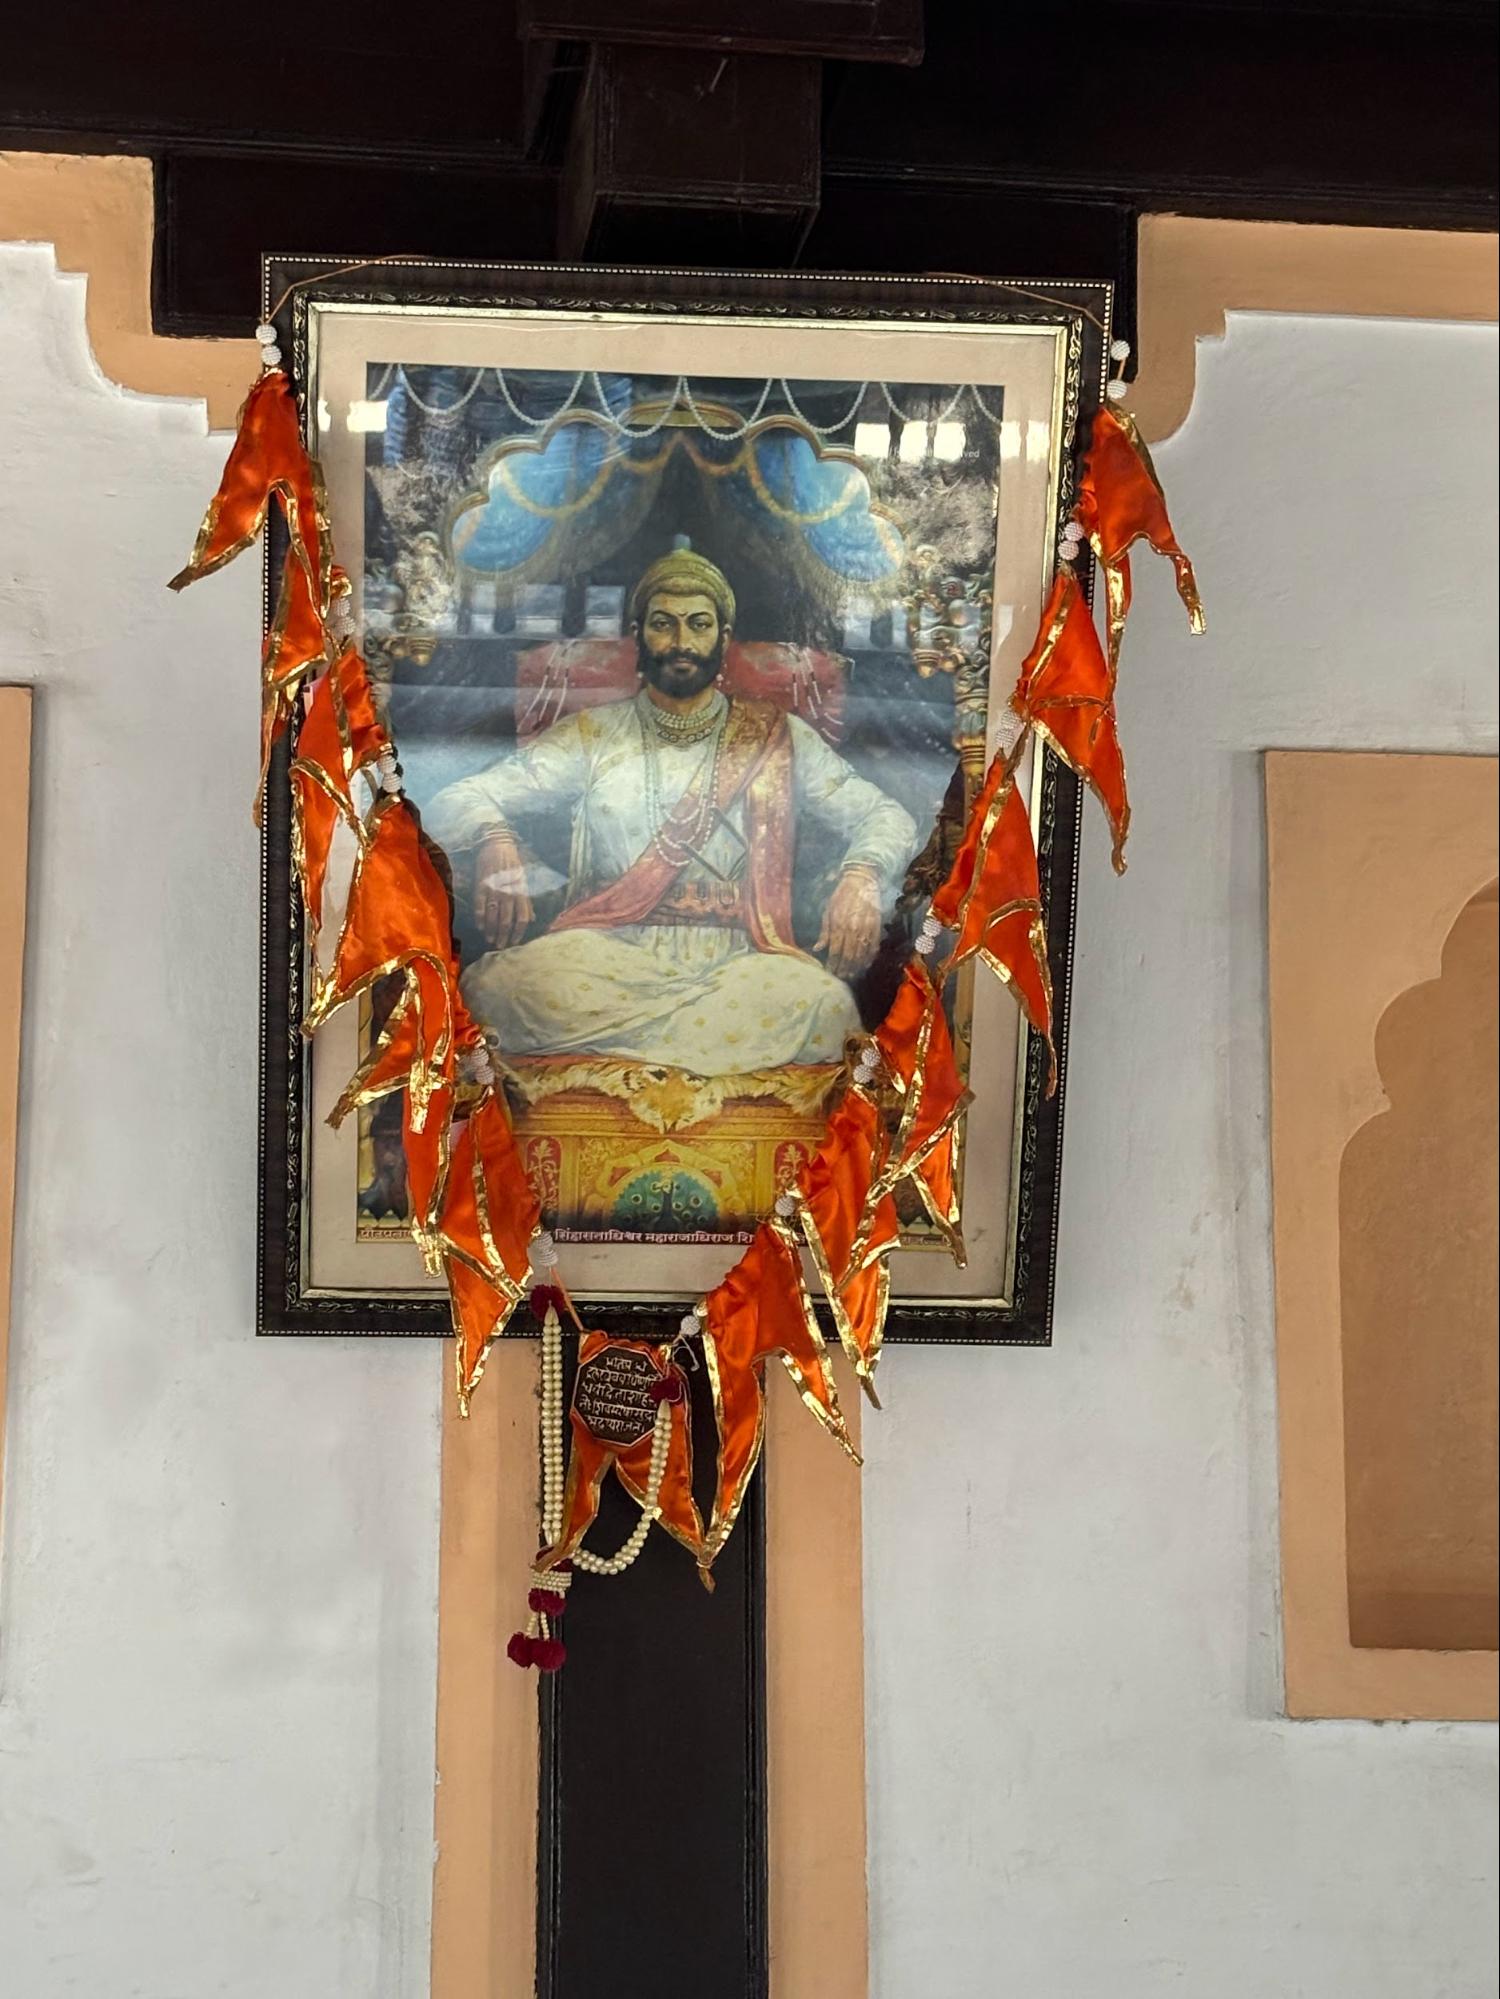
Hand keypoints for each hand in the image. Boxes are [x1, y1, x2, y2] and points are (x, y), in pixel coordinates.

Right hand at [472, 830, 532, 947]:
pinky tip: (480, 926)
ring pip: (493, 916)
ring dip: (491, 930)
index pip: (522, 918)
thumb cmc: (513, 864)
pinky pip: (480, 906)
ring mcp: (494, 889)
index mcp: (521, 892)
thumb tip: (533, 919)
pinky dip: (480, 918)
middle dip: (503, 935)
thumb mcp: (524, 881)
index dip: (518, 932)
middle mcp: (508, 893)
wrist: (497, 845)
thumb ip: (527, 901)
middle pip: (506, 920)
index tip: (514, 942)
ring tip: (490, 940)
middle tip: (500, 946)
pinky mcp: (481, 885)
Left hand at [815, 868, 881, 979]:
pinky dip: (870, 958)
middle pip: (848, 956)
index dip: (833, 964)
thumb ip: (824, 932)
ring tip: (851, 975)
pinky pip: (874, 947)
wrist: (862, 881)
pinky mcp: (877, 927)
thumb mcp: (828, 911)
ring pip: (862, 954)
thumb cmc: (841, 896)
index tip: (830, 972)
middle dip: (844, 969)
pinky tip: (865, 965)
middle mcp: (853, 930)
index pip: (835, 951)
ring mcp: (867, 929)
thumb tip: (817, 949)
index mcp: (839, 925)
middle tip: (841, 977)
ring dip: (856, 967)